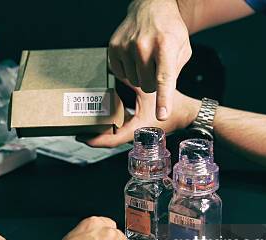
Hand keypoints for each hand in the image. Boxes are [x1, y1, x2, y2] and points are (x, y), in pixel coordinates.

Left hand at [77, 84, 200, 147]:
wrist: (187, 113)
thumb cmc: (172, 105)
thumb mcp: (149, 91)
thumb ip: (131, 83)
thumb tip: (113, 72)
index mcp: (137, 130)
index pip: (112, 140)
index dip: (95, 140)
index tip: (82, 136)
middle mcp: (135, 134)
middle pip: (109, 139)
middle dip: (93, 135)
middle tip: (78, 126)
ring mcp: (136, 132)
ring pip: (114, 135)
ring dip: (101, 130)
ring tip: (86, 121)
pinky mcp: (138, 128)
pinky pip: (120, 128)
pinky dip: (111, 123)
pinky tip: (104, 114)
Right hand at [109, 0, 191, 120]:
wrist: (151, 8)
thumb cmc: (169, 30)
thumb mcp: (183, 49)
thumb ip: (175, 73)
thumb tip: (163, 94)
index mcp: (166, 46)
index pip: (164, 79)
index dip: (164, 99)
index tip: (162, 114)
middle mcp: (143, 46)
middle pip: (148, 86)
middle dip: (154, 83)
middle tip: (157, 67)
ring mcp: (126, 47)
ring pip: (134, 82)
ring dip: (141, 76)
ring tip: (146, 59)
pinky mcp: (113, 48)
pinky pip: (121, 74)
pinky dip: (129, 70)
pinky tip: (134, 57)